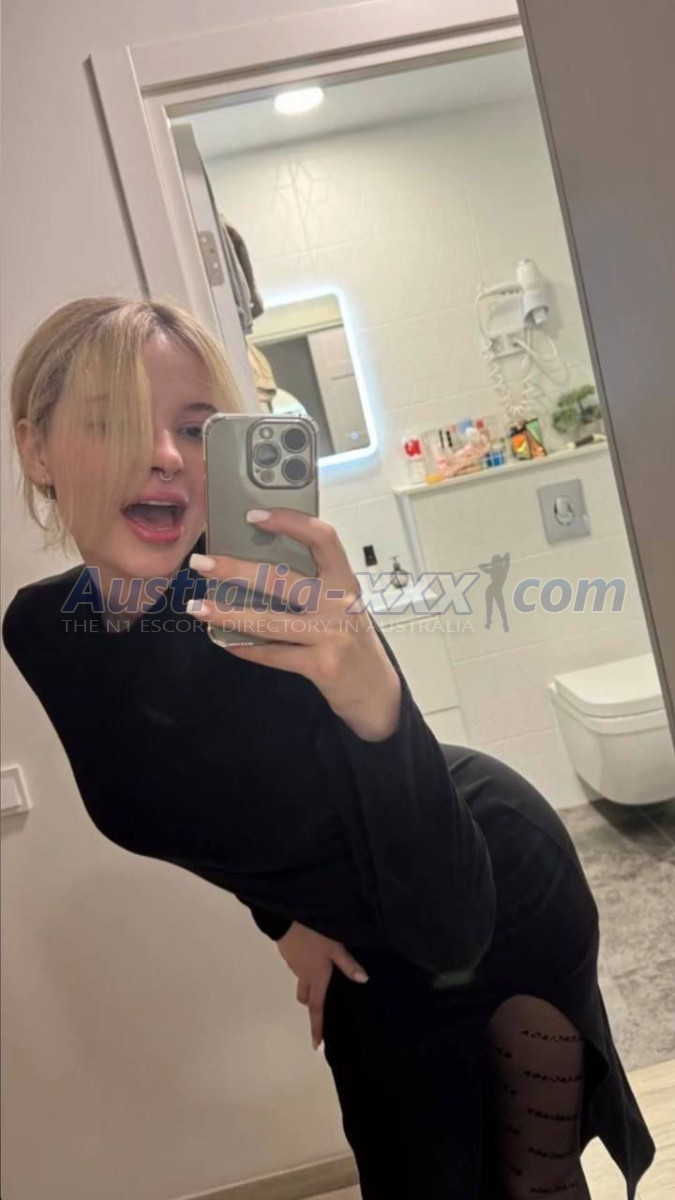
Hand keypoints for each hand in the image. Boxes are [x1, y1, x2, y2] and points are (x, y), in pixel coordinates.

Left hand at [186, 509, 401, 740]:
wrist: (377, 691)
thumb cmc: (351, 640)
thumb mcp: (341, 605)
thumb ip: (312, 586)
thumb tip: (253, 569)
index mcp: (345, 580)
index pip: (322, 538)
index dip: (289, 521)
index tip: (254, 515)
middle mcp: (340, 603)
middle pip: (281, 578)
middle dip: (235, 569)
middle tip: (201, 563)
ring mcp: (332, 635)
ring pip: (269, 620)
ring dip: (227, 613)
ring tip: (197, 607)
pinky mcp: (322, 665)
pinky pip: (274, 654)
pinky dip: (246, 648)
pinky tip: (226, 642)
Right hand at [277, 921, 368, 1050]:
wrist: (285, 918)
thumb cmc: (313, 935)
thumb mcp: (335, 947)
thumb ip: (348, 964)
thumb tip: (364, 980)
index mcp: (316, 978)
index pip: (317, 1009)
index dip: (318, 1028)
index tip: (317, 1046)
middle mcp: (303, 976)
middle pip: (306, 998)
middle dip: (313, 1002)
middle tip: (323, 998)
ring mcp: (294, 965)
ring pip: (301, 981)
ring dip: (309, 983)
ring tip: (321, 970)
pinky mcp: (288, 954)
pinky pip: (298, 966)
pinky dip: (305, 966)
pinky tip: (312, 953)